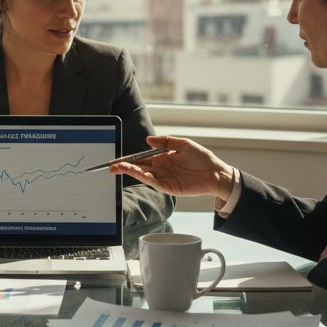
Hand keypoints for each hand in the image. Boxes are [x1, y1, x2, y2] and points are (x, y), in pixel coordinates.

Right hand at [108, 136, 236, 199]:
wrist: (216, 173)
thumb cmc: (202, 158)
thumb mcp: (183, 144)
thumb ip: (165, 141)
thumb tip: (148, 139)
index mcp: (161, 158)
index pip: (140, 158)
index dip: (128, 159)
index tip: (116, 159)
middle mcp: (160, 169)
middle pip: (137, 167)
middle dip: (123, 166)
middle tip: (109, 166)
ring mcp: (163, 178)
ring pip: (142, 175)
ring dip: (129, 172)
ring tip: (117, 169)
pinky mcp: (168, 187)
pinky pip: (153, 182)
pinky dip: (142, 178)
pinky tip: (134, 173)